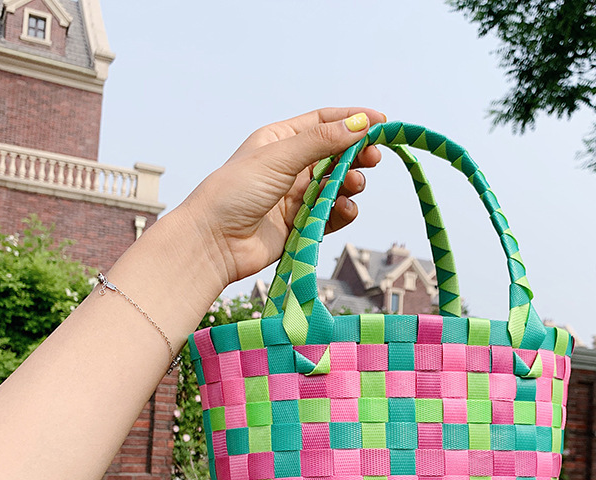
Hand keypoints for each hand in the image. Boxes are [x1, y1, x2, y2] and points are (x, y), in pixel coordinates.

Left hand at [173, 107, 385, 293]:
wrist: (214, 243)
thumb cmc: (234, 192)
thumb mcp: (279, 157)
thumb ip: (321, 141)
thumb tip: (360, 124)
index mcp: (280, 141)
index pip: (324, 123)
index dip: (353, 120)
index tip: (382, 123)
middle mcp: (290, 167)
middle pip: (336, 154)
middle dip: (357, 155)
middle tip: (374, 158)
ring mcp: (297, 197)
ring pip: (337, 185)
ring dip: (351, 184)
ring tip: (353, 186)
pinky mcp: (302, 225)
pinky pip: (333, 215)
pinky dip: (343, 211)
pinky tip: (345, 209)